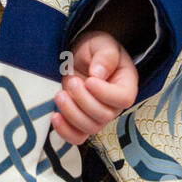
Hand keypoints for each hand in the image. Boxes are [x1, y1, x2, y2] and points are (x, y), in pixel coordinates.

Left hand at [51, 29, 138, 144]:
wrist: (81, 55)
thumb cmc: (96, 49)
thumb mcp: (103, 44)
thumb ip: (105, 56)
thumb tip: (98, 74)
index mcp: (126, 84)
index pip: (123, 98)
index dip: (105, 94)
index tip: (89, 81)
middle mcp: (114, 104)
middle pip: (104, 116)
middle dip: (83, 100)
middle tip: (72, 81)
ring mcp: (98, 115)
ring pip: (89, 128)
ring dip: (71, 113)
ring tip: (60, 94)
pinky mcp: (81, 120)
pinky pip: (77, 137)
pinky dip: (65, 131)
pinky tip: (55, 116)